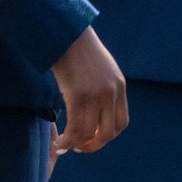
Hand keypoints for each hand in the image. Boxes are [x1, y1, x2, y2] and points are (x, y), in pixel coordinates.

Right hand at [51, 27, 127, 153]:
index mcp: (119, 86)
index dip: (108, 135)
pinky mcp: (78, 96)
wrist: (66, 33)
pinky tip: (60, 141)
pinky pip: (75, 127)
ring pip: (89, 132)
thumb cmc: (77, 48)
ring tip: (65, 146)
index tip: (94, 137)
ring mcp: (95, 96)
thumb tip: (93, 107)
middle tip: (80, 148)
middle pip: (108, 133)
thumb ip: (103, 86)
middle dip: (94, 145)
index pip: (121, 122)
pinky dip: (68, 139)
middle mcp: (111, 93)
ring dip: (77, 144)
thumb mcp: (99, 68)